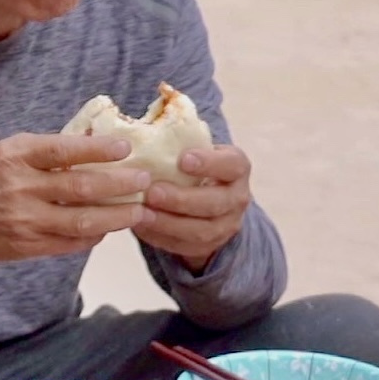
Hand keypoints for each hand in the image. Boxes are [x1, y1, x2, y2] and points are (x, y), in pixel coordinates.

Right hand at [0, 132, 153, 275]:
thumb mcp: (2, 151)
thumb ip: (40, 150)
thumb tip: (89, 143)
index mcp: (14, 156)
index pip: (64, 150)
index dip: (99, 149)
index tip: (126, 147)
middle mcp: (21, 188)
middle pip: (82, 186)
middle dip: (120, 184)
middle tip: (145, 180)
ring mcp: (26, 220)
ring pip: (83, 220)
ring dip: (117, 216)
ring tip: (139, 210)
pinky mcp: (28, 246)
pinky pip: (71, 242)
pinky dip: (94, 235)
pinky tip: (109, 228)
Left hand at [133, 144, 251, 272]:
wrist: (205, 198)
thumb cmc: (193, 165)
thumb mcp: (194, 149)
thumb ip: (178, 143)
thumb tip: (140, 133)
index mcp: (237, 168)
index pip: (232, 165)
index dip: (210, 163)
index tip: (183, 159)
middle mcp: (238, 198)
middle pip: (215, 203)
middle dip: (182, 199)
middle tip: (153, 192)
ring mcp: (226, 226)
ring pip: (201, 231)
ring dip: (168, 223)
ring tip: (141, 213)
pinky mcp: (209, 246)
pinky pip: (185, 247)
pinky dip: (160, 237)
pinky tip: (140, 226)